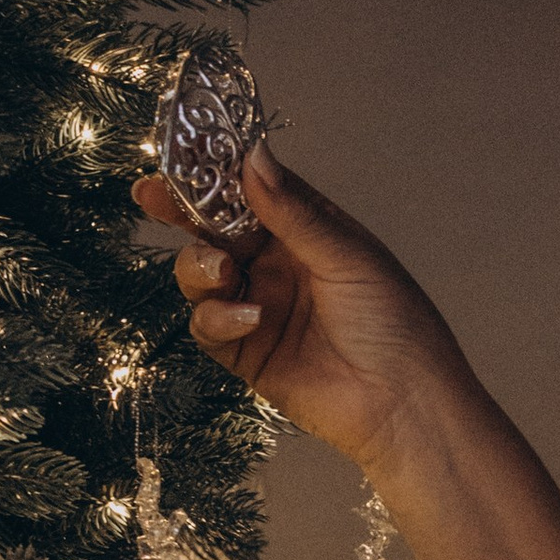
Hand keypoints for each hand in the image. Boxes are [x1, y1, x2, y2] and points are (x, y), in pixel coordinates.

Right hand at [131, 147, 470, 477]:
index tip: (181, 152)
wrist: (405, 406)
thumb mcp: (347, 256)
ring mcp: (259, 306)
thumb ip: (293, 211)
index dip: (214, 171)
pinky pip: (209, 325)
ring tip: (220, 270)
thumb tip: (252, 156)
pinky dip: (217, 317)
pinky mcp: (247, 352)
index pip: (249, 189)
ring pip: (200, 273)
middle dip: (180, 209)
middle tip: (154, 195)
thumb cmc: (396, 326)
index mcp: (305, 229)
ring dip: (198, 266)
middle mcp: (277, 264)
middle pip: (213, 227)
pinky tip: (248, 318)